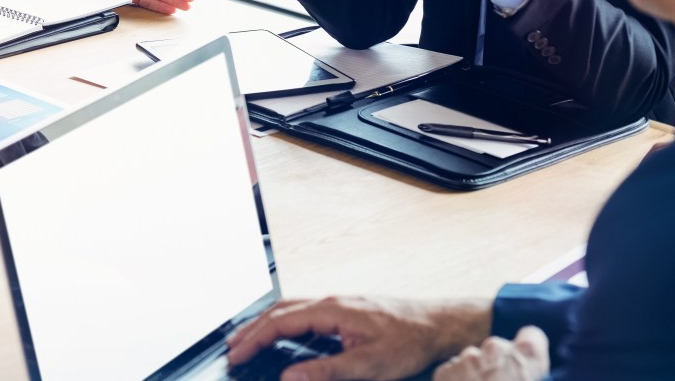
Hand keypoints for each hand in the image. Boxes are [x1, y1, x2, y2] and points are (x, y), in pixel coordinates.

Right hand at [225, 296, 491, 380]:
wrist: (441, 325)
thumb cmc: (411, 341)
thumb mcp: (370, 364)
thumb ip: (327, 371)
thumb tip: (289, 377)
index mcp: (331, 310)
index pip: (280, 322)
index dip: (254, 339)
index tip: (236, 355)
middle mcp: (331, 302)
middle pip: (280, 310)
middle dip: (252, 328)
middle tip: (232, 348)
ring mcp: (339, 304)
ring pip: (292, 309)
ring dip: (267, 322)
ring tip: (249, 338)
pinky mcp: (348, 311)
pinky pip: (307, 312)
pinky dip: (286, 322)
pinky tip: (286, 334)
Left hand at [435, 327, 550, 380]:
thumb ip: (533, 378)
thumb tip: (530, 378)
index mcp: (526, 357)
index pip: (532, 336)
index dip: (530, 352)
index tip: (528, 365)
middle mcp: (496, 350)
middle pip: (498, 347)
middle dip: (499, 363)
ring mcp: (467, 358)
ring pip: (474, 359)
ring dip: (477, 373)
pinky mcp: (444, 371)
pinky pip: (454, 370)